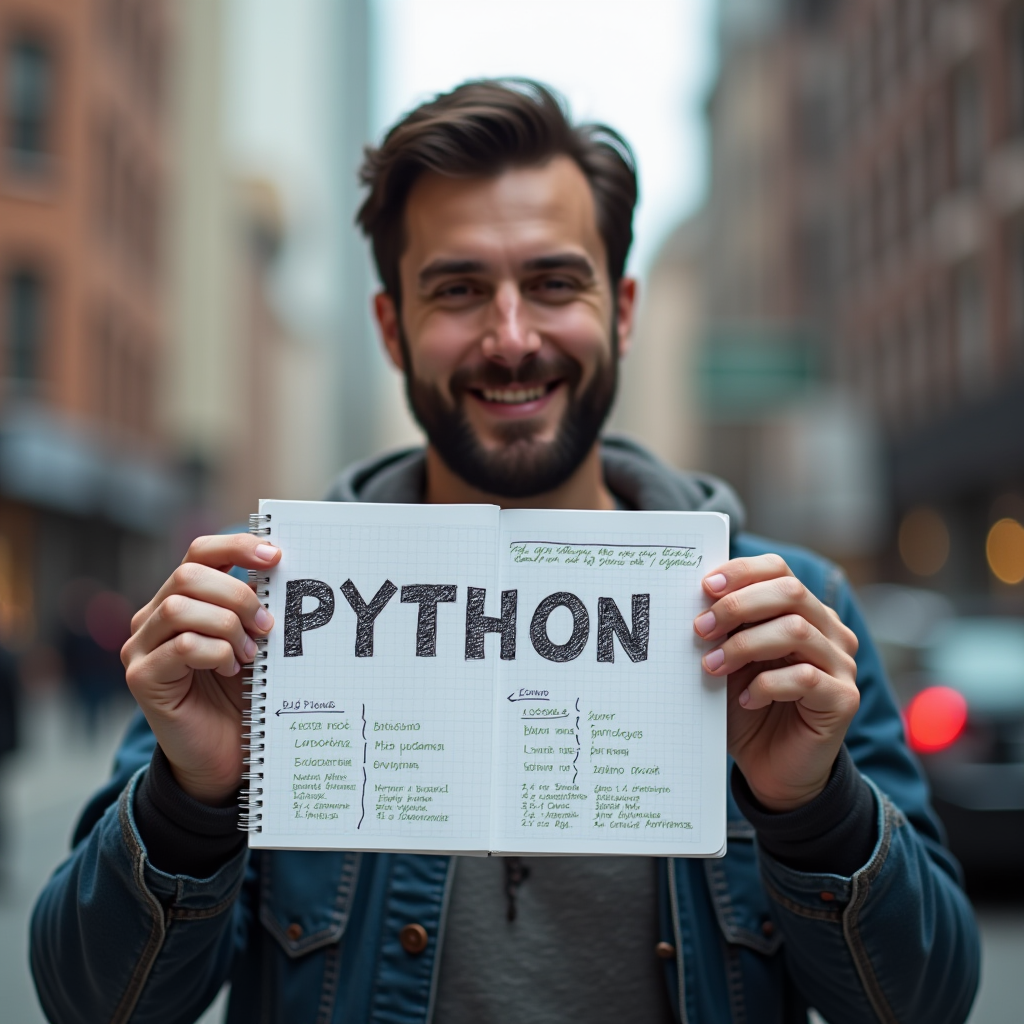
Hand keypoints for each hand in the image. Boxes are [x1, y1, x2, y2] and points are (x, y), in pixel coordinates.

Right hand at [121, 534, 281, 804]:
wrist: (225, 755)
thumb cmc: (241, 695)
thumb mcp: (254, 642)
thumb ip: (257, 608)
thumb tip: (283, 571)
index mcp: (181, 599)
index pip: (201, 552)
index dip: (237, 547)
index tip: (276, 556)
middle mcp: (152, 618)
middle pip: (190, 574)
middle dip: (238, 594)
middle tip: (268, 625)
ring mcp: (141, 647)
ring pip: (182, 607)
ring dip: (228, 627)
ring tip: (250, 655)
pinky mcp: (141, 677)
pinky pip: (181, 646)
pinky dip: (216, 653)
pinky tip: (230, 671)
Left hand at [693, 554, 859, 811]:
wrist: (772, 768)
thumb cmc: (747, 707)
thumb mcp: (730, 661)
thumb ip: (723, 629)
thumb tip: (694, 599)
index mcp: (803, 612)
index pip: (779, 570)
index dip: (743, 572)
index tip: (706, 587)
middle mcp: (829, 631)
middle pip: (790, 592)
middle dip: (738, 605)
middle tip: (701, 628)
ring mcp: (841, 665)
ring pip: (796, 631)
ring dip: (744, 645)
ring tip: (713, 667)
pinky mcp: (843, 699)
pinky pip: (805, 678)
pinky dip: (766, 685)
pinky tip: (745, 700)